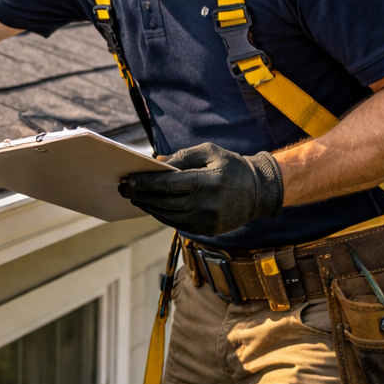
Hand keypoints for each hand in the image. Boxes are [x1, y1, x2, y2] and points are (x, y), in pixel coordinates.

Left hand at [117, 142, 284, 236]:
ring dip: (147, 207)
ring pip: (167, 216)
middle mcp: (205, 204)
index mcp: (206, 182)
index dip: (146, 183)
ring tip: (134, 198)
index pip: (168, 184)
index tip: (129, 180)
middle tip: (123, 189)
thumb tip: (155, 164)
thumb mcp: (209, 153)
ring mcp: (206, 221)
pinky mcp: (206, 231)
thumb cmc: (231, 166)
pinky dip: (162, 215)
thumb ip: (182, 157)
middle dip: (140, 196)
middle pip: (163, 202)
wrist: (260, 192)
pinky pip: (177, 224)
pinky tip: (152, 207)